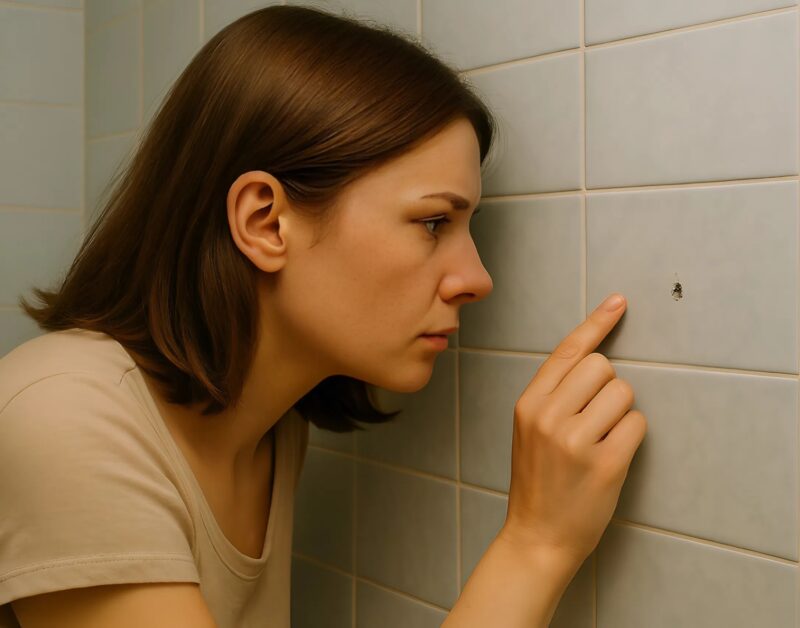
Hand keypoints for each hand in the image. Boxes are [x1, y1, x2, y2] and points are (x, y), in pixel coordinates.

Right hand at [499, 293, 646, 564]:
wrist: (537, 536)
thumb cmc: (538, 481)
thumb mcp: (529, 429)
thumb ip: (554, 394)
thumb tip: (596, 357)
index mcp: (528, 404)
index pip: (567, 351)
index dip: (597, 323)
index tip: (620, 302)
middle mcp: (548, 416)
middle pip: (603, 366)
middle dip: (609, 386)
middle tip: (596, 418)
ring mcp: (575, 441)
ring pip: (623, 392)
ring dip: (622, 413)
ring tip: (601, 440)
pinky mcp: (605, 463)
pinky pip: (637, 424)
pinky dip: (632, 436)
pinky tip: (611, 457)